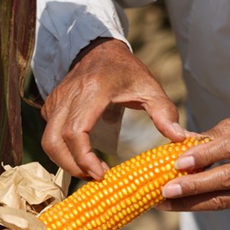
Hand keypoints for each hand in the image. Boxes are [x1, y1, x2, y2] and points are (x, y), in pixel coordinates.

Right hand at [40, 38, 185, 179]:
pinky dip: (63, 152)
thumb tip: (180, 139)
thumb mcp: (150, 88)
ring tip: (90, 172)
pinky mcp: (51, 107)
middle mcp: (68, 96)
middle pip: (55, 142)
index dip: (84, 158)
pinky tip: (83, 159)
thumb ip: (165, 113)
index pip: (76, 131)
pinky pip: (50, 135)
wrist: (100, 49)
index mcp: (93, 91)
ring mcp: (56, 101)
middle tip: (96, 179)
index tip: (101, 174)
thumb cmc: (127, 71)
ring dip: (65, 162)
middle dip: (73, 167)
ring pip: (48, 141)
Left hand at [159, 118, 229, 210]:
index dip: (205, 156)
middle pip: (228, 178)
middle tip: (166, 189)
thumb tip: (177, 143)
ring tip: (166, 202)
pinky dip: (200, 205)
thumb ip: (212, 136)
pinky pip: (225, 206)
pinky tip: (180, 204)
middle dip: (194, 186)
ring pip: (226, 200)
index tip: (178, 162)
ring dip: (192, 203)